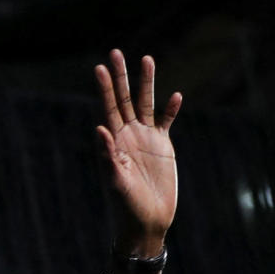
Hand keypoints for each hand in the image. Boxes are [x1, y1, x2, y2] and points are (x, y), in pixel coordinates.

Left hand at [94, 49, 182, 255]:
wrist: (146, 220)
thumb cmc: (126, 206)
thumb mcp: (116, 181)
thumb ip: (108, 156)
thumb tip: (99, 129)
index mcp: (113, 142)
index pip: (108, 109)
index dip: (105, 89)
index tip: (99, 68)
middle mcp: (127, 136)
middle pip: (125, 100)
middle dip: (121, 77)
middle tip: (116, 52)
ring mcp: (145, 139)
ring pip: (146, 105)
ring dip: (147, 83)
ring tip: (147, 58)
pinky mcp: (163, 146)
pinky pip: (166, 122)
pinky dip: (171, 109)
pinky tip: (175, 95)